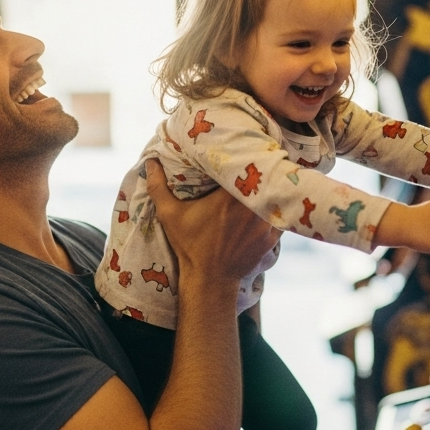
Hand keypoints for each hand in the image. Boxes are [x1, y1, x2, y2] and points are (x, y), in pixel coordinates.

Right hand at [146, 159, 280, 284]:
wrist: (210, 280)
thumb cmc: (189, 246)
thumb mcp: (170, 216)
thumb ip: (159, 187)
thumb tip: (150, 162)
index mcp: (228, 198)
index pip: (242, 168)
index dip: (244, 156)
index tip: (241, 150)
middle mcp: (251, 208)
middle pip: (261, 180)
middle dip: (257, 171)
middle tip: (253, 162)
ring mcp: (265, 224)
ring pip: (273, 196)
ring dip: (269, 189)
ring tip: (265, 179)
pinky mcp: (272, 237)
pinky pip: (278, 215)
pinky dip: (274, 209)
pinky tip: (269, 204)